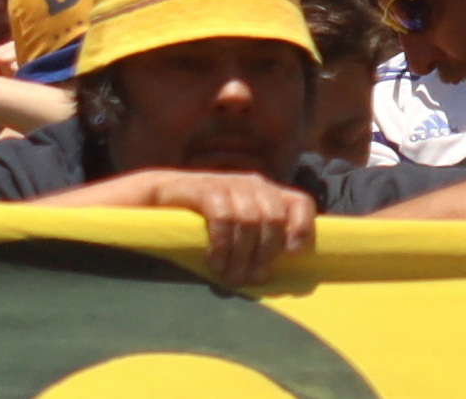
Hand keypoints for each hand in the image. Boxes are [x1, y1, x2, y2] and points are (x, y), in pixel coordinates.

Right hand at [140, 170, 318, 291]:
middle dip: (264, 254)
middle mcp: (253, 184)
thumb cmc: (208, 224)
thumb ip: (261, 246)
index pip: (301, 203)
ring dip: (241, 256)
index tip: (292, 255)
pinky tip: (214, 262)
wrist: (163, 198)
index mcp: (269, 194)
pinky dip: (221, 245)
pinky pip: (223, 217)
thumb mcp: (241, 232)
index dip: (303, 229)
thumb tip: (282, 281)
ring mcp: (229, 183)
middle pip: (274, 218)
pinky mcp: (205, 188)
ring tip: (230, 277)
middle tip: (250, 279)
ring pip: (249, 221)